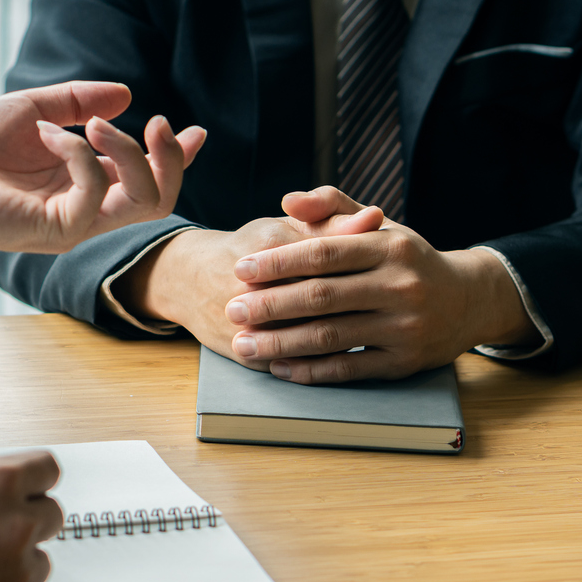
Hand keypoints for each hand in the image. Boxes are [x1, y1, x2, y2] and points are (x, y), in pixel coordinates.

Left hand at [0, 81, 207, 253]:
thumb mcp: (32, 109)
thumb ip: (78, 103)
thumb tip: (125, 95)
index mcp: (84, 185)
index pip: (146, 181)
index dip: (178, 160)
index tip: (196, 132)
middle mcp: (86, 210)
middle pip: (160, 199)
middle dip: (170, 159)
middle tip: (156, 123)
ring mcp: (74, 224)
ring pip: (142, 202)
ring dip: (129, 152)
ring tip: (95, 123)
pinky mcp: (56, 231)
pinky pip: (94, 193)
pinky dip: (79, 153)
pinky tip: (47, 134)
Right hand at [112, 203, 386, 363]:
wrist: (189, 280)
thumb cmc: (251, 249)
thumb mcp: (288, 228)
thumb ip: (332, 223)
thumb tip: (375, 215)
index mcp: (270, 246)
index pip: (329, 260)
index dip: (365, 269)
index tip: (391, 275)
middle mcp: (253, 285)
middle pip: (320, 302)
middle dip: (359, 308)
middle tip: (390, 311)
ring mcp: (246, 323)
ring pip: (305, 337)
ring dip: (344, 339)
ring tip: (374, 335)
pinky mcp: (244, 353)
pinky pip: (289, 363)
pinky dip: (320, 365)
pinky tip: (346, 358)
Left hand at [224, 187, 538, 382]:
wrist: (468, 301)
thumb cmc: (409, 260)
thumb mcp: (380, 226)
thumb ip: (333, 207)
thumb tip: (289, 200)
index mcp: (390, 247)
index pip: (324, 253)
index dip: (279, 262)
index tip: (241, 269)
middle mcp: (401, 286)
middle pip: (322, 296)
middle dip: (271, 305)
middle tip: (233, 310)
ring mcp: (404, 327)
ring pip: (331, 336)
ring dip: (281, 342)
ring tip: (244, 344)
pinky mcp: (405, 361)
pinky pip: (349, 368)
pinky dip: (311, 370)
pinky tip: (280, 367)